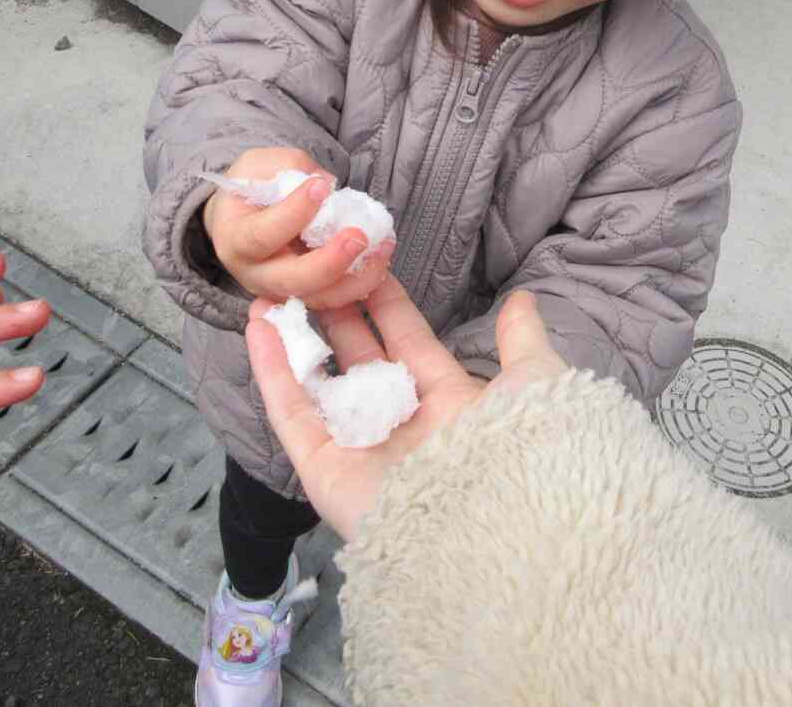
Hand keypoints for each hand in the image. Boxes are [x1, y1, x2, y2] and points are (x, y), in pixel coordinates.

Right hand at [203, 147, 394, 309]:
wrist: (245, 218)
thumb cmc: (251, 188)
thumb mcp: (258, 165)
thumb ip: (289, 167)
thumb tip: (326, 183)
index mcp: (235, 239)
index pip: (263, 235)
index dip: (294, 213)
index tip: (321, 187)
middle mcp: (255, 274)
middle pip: (293, 280)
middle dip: (330, 261)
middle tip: (358, 235)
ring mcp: (281, 290)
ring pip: (320, 296)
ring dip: (357, 275)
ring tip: (382, 245)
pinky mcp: (306, 294)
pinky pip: (336, 297)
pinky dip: (362, 280)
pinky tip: (381, 254)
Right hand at [247, 275, 565, 540]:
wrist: (498, 523)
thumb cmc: (521, 448)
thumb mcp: (534, 380)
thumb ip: (522, 341)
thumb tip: (522, 300)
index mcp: (450, 406)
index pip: (410, 343)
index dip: (388, 307)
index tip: (369, 267)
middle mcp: (403, 426)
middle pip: (361, 360)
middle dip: (339, 317)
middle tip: (318, 272)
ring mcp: (361, 448)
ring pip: (319, 384)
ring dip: (295, 340)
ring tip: (274, 291)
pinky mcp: (326, 470)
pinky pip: (292, 414)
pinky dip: (272, 371)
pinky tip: (258, 326)